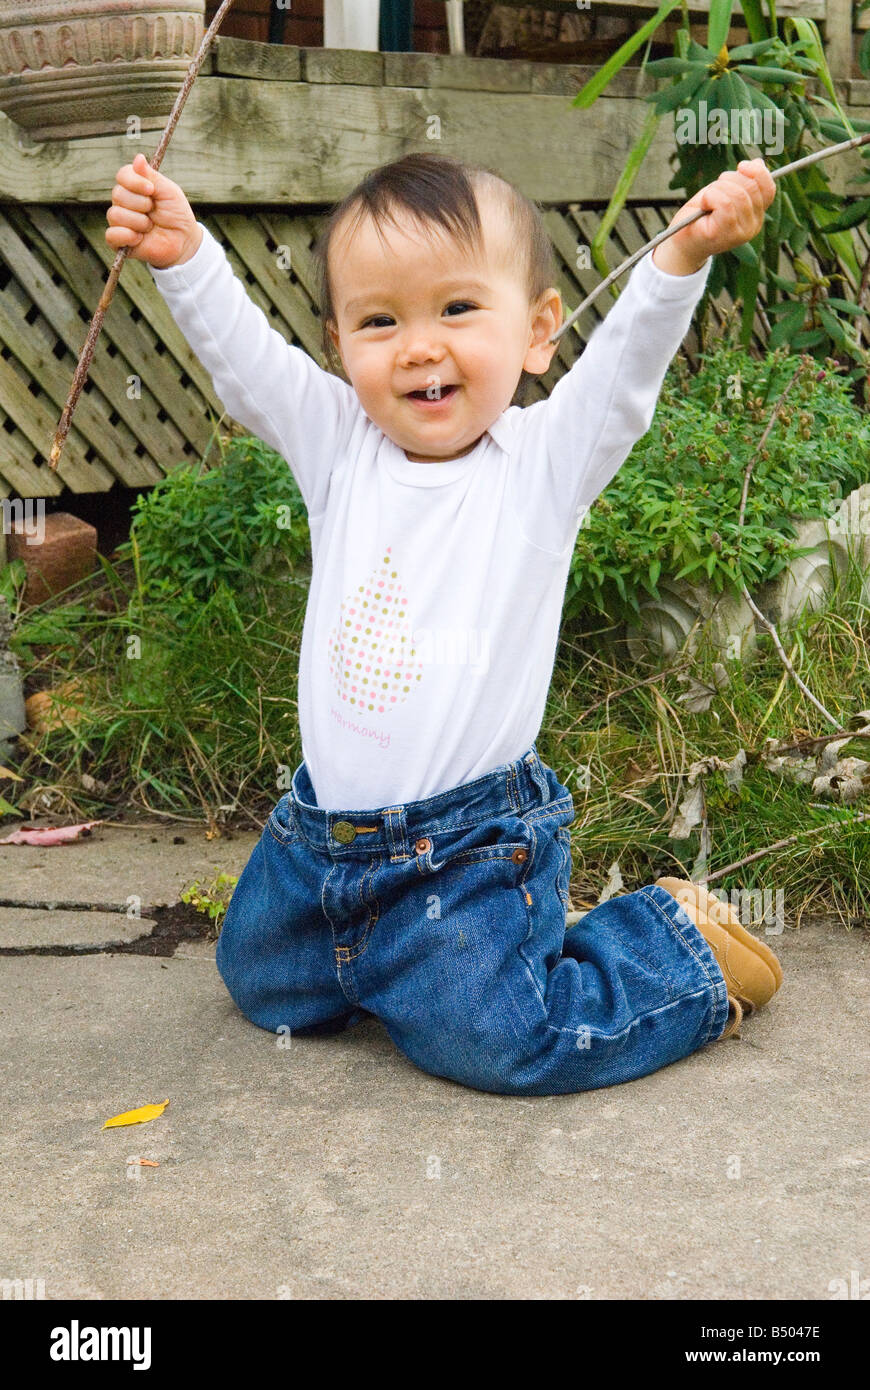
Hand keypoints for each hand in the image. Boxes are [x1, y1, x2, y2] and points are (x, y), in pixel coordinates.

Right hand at [105, 152, 201, 267]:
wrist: (183, 240)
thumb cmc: (176, 213)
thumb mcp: (168, 191)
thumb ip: (152, 176)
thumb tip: (138, 157)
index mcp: (134, 187)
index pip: (122, 175)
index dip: (135, 182)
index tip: (151, 190)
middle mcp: (123, 202)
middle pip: (118, 195)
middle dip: (141, 204)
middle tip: (154, 211)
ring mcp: (120, 221)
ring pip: (115, 215)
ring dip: (138, 222)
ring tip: (150, 227)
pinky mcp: (119, 241)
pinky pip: (111, 235)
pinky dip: (127, 236)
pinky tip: (140, 238)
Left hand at [655, 158, 776, 274]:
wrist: (682, 241)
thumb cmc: (701, 214)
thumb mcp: (724, 192)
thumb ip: (742, 180)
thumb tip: (758, 163)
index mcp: (756, 215)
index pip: (769, 189)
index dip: (758, 172)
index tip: (741, 165)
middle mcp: (753, 226)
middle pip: (751, 187)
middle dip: (729, 179)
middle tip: (713, 190)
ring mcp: (741, 233)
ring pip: (737, 194)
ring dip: (716, 189)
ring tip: (706, 200)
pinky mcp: (726, 235)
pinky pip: (725, 203)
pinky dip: (710, 197)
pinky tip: (703, 205)